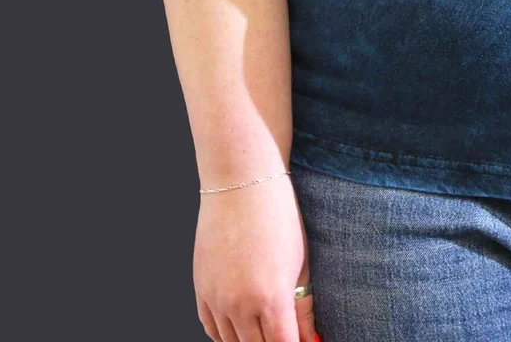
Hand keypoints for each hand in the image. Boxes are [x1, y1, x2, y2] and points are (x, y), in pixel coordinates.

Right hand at [193, 174, 318, 341]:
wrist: (241, 184)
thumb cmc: (278, 216)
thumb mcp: (301, 261)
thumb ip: (303, 306)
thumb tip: (309, 337)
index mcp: (271, 298)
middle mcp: (240, 305)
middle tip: (285, 333)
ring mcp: (217, 300)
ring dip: (250, 341)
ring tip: (266, 330)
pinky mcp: (201, 290)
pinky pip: (211, 329)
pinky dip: (226, 335)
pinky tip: (241, 329)